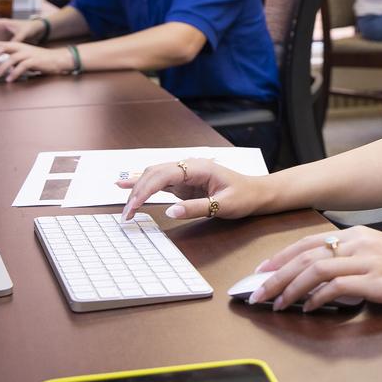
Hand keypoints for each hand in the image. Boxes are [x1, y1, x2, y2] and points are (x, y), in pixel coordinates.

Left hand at [0, 41, 72, 81]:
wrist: (57, 58)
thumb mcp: (22, 56)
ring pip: (10, 59)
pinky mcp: (35, 61)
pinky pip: (22, 66)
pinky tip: (10, 79)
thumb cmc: (39, 59)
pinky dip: (14, 73)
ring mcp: (27, 53)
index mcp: (15, 44)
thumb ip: (10, 59)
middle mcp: (20, 47)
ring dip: (0, 68)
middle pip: (1, 48)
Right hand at [116, 157, 268, 221]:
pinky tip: (126, 184)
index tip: (133, 207)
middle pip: (154, 173)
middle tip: (126, 215)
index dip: (145, 190)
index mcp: (198, 167)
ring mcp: (185, 173)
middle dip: (137, 192)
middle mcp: (189, 166)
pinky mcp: (184, 183)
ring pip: (154, 176)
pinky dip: (143, 185)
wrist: (256, 193)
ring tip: (124, 207)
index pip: (163, 175)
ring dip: (138, 190)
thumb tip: (170, 212)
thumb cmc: (244, 196)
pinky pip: (159, 182)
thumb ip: (197, 208)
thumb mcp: (223, 205)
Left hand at [249, 226, 381, 311]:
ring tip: (276, 304)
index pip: (307, 242)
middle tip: (257, 293)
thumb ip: (351, 261)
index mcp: (356, 235)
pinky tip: (308, 309)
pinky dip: (317, 298)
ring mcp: (367, 260)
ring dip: (290, 287)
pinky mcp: (375, 280)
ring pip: (315, 268)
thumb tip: (321, 279)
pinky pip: (336, 286)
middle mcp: (358, 242)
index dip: (280, 257)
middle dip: (275, 275)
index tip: (261, 272)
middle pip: (304, 255)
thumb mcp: (379, 255)